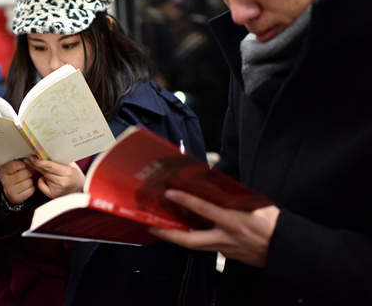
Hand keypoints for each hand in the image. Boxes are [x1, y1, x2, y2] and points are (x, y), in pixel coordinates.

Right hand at [0, 160, 34, 204]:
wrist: (6, 193)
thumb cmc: (11, 178)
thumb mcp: (10, 169)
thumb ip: (17, 162)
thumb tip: (32, 157)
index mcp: (3, 172)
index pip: (15, 165)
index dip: (22, 164)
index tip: (23, 166)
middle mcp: (5, 181)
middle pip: (24, 173)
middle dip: (28, 173)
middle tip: (27, 174)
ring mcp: (11, 191)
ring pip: (29, 182)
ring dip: (30, 181)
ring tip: (26, 181)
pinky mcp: (17, 198)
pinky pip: (31, 190)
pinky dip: (31, 188)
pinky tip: (27, 187)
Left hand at [26, 155, 84, 198]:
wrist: (82, 191)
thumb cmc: (77, 177)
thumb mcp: (72, 166)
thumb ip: (60, 160)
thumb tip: (46, 153)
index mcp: (67, 172)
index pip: (49, 165)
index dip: (39, 161)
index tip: (32, 157)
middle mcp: (61, 182)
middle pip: (44, 170)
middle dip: (35, 164)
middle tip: (29, 158)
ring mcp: (56, 189)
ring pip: (42, 176)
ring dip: (40, 171)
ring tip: (41, 166)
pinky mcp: (52, 195)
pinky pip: (41, 185)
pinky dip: (41, 180)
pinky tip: (46, 178)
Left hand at [149, 189, 279, 267]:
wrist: (287, 248)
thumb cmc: (273, 222)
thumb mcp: (256, 204)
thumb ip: (235, 196)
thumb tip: (218, 184)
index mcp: (233, 220)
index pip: (203, 208)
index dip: (185, 200)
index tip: (170, 193)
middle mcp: (225, 237)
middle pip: (190, 240)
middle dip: (169, 234)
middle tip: (152, 226)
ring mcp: (226, 249)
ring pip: (197, 245)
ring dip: (179, 237)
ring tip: (164, 228)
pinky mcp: (228, 255)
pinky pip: (208, 247)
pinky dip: (197, 239)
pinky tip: (190, 232)